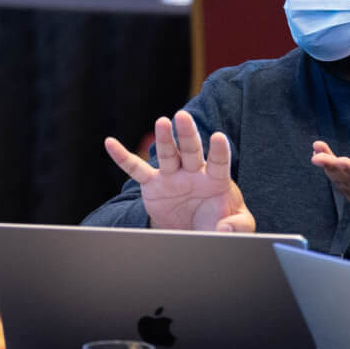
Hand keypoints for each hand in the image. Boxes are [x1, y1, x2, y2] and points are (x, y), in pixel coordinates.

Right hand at [103, 112, 255, 232]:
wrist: (193, 231)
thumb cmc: (219, 222)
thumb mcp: (237, 227)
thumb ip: (238, 227)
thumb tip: (225, 229)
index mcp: (216, 179)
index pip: (219, 162)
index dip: (218, 151)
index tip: (218, 137)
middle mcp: (193, 172)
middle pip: (191, 150)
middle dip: (187, 134)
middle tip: (183, 117)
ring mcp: (172, 176)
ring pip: (168, 155)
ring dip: (164, 139)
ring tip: (162, 122)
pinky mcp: (153, 185)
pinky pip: (136, 170)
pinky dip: (122, 157)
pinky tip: (111, 143)